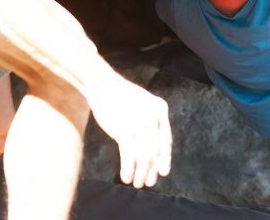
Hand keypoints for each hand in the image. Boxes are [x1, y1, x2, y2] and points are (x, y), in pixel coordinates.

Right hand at [89, 74, 171, 188]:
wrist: (103, 85)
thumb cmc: (122, 96)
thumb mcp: (144, 104)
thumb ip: (151, 122)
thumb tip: (152, 150)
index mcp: (161, 109)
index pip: (166, 139)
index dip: (165, 158)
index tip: (163, 172)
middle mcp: (153, 117)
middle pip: (155, 150)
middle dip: (151, 169)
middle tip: (148, 183)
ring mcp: (139, 123)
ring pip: (144, 155)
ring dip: (140, 172)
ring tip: (136, 183)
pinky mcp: (123, 129)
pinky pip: (129, 154)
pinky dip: (128, 168)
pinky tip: (126, 177)